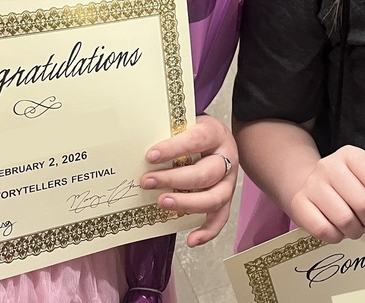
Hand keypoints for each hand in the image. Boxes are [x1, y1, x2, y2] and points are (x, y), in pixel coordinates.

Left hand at [140, 114, 235, 246]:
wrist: (218, 138)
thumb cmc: (196, 132)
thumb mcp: (185, 124)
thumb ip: (168, 133)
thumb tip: (136, 146)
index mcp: (216, 134)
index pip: (196, 140)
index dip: (173, 149)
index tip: (150, 156)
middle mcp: (227, 158)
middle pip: (205, 173)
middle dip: (174, 180)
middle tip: (147, 182)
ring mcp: (228, 181)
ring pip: (215, 198)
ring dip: (187, 203)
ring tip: (162, 203)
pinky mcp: (226, 198)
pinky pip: (220, 218)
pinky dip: (207, 231)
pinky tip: (191, 239)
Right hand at [287, 145, 364, 243]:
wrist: (309, 187)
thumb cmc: (351, 187)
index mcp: (351, 155)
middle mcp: (329, 165)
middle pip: (364, 203)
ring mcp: (312, 184)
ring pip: (345, 220)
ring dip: (355, 230)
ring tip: (354, 226)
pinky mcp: (299, 204)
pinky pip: (324, 230)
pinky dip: (336, 236)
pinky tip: (337, 229)